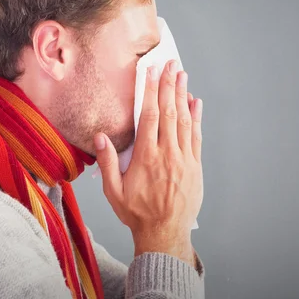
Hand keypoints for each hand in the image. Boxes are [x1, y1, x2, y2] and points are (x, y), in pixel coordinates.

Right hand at [94, 60, 202, 265]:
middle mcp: (168, 154)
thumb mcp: (113, 191)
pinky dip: (197, 118)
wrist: (165, 234)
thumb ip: (107, 163)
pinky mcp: (195, 166)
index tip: (150, 72)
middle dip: (169, 85)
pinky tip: (196, 103)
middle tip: (170, 64)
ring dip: (183, 96)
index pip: (150, 116)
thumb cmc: (136, 213)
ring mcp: (184, 159)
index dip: (150, 91)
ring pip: (185, 121)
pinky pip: (197, 137)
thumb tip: (101, 137)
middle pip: (170, 112)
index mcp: (147, 157)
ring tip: (182, 75)